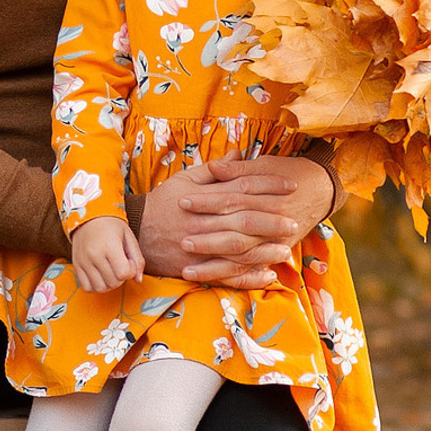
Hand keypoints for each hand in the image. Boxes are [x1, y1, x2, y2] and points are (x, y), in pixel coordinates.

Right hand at [71, 215, 144, 291]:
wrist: (87, 216)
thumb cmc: (111, 225)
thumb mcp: (129, 237)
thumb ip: (137, 258)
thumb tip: (138, 280)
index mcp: (110, 246)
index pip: (123, 273)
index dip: (130, 271)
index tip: (128, 261)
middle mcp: (94, 255)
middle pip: (113, 282)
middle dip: (121, 278)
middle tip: (120, 265)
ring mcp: (83, 261)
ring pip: (100, 288)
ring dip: (109, 284)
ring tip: (111, 272)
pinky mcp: (76, 265)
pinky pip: (86, 287)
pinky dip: (96, 286)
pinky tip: (101, 276)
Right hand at [137, 153, 334, 287]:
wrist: (136, 232)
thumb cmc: (163, 203)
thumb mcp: (184, 179)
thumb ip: (215, 170)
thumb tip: (239, 153)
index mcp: (203, 198)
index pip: (242, 189)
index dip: (268, 186)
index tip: (290, 186)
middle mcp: (204, 222)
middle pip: (244, 220)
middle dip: (272, 221)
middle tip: (294, 221)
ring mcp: (201, 248)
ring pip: (238, 250)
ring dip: (265, 251)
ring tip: (286, 250)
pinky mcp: (197, 267)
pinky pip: (226, 275)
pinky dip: (248, 277)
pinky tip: (267, 275)